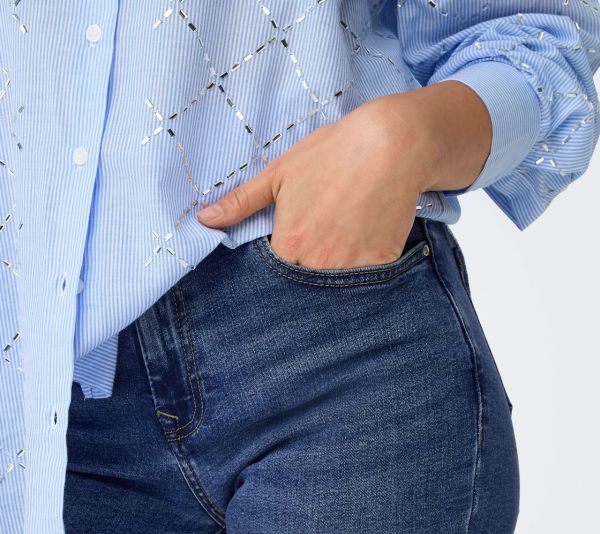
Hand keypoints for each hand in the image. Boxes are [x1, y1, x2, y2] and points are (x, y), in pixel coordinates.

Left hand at [196, 83, 491, 269]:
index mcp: (289, 245)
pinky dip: (361, 277)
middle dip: (303, 283)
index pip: (272, 281)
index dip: (276, 276)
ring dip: (330, 283)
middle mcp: (318, 264)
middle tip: (312, 259)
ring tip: (335, 255)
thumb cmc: (331, 155)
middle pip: (303, 291)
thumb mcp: (279, 174)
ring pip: (334, 294)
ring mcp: (352, 268)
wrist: (393, 146)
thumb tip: (203, 220)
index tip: (282, 264)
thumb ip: (240, 202)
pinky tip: (360, 256)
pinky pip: (366, 284)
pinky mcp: (381, 266)